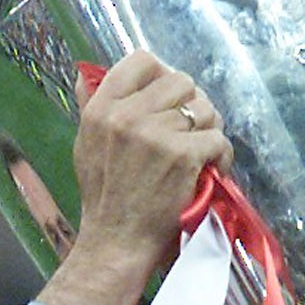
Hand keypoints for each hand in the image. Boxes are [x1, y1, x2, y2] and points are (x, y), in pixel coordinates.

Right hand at [38, 51, 232, 304]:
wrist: (117, 244)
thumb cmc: (103, 200)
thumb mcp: (85, 147)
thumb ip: (91, 109)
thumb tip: (83, 74)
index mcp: (102, 109)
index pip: (141, 61)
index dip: (162, 74)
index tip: (168, 99)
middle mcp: (127, 116)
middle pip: (181, 81)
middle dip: (192, 106)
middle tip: (190, 133)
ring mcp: (157, 134)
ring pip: (206, 108)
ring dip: (209, 130)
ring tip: (200, 155)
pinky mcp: (184, 155)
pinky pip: (218, 138)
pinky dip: (221, 156)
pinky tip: (210, 172)